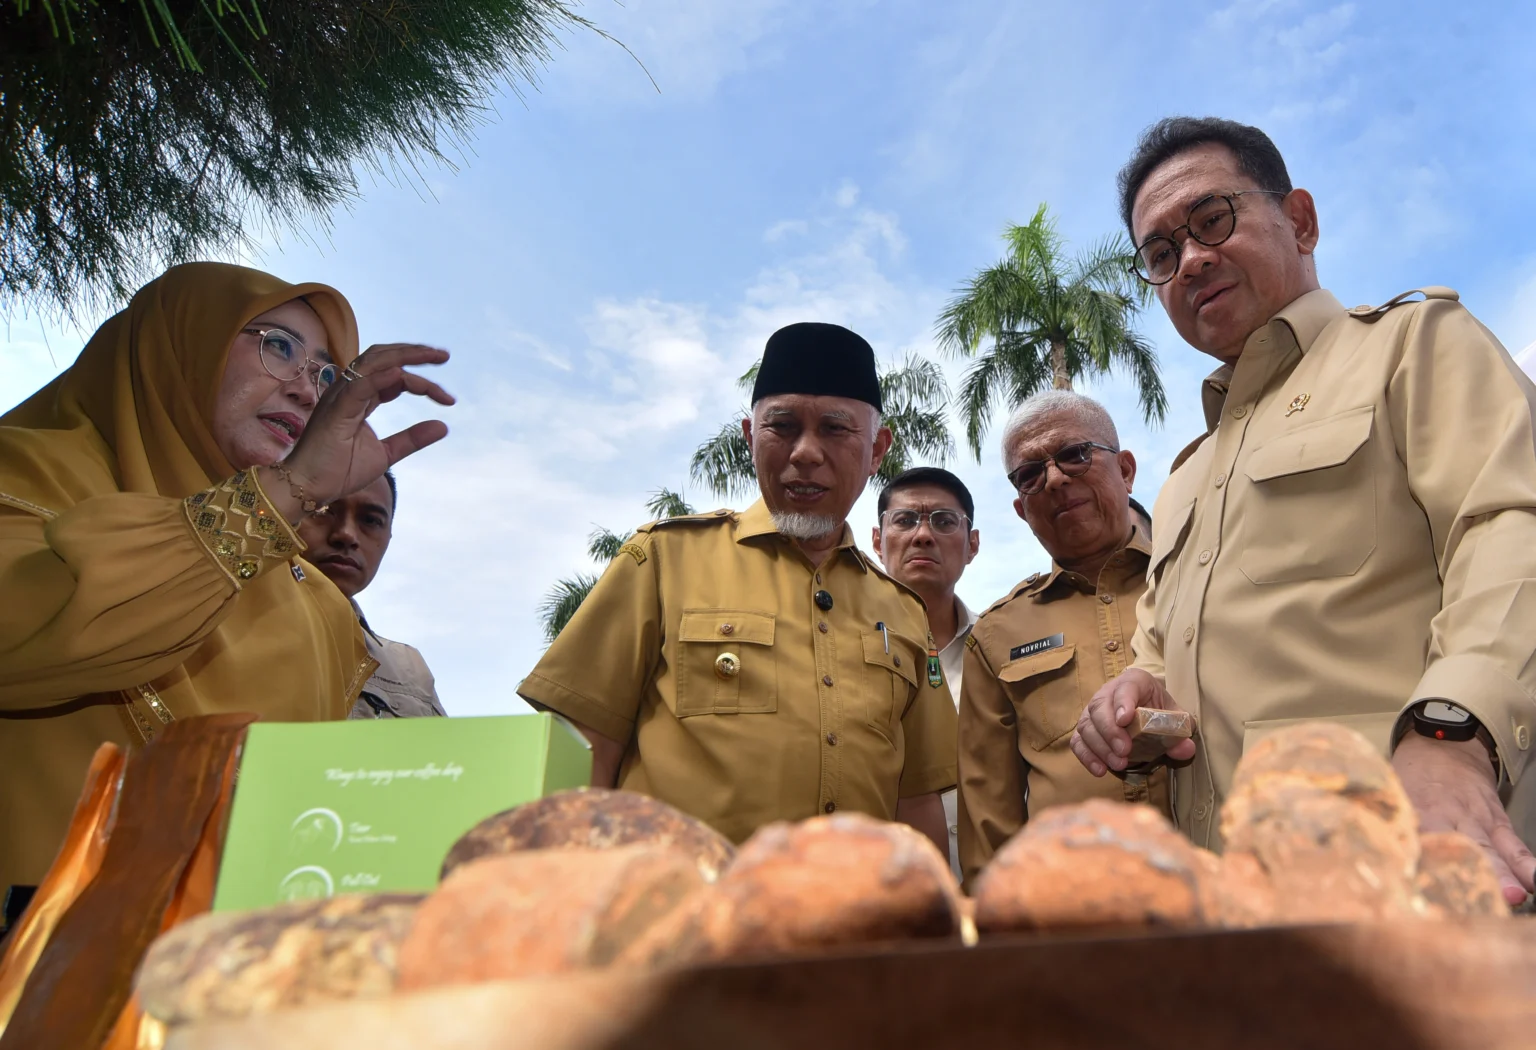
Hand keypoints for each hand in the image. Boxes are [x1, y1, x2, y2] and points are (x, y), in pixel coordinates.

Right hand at [264, 344, 452, 516]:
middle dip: (414, 352)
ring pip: (372, 362)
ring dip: (404, 356)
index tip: (448, 399)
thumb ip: (412, 439)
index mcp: (360, 398)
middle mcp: (349, 391)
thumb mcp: (386, 454)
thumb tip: (444, 425)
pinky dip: (381, 376)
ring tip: (433, 356)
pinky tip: (402, 374)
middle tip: (444, 356)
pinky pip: (359, 386)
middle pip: (382, 358)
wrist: (307, 488)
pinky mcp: (334, 410)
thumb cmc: (338, 471)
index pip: (393, 375)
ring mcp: (340, 397)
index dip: (420, 381)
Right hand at [1070, 667, 1196, 775]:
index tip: (1125, 720)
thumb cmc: (1159, 710)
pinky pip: (1078, 741)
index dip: (1123, 702)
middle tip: (1124, 751)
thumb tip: (1186, 748)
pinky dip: (1086, 756)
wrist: (1146, 709)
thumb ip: (1180, 732)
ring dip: (1100, 747)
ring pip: (1086, 725)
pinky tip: (1100, 770)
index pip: (1126, 687)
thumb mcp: (1175, 716)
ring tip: (1118, 764)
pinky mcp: (1086, 728)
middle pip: (1099, 707)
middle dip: (1110, 731)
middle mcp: (1108, 692)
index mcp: (1134, 682)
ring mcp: (1093, 710)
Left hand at [1393, 732, 1534, 905]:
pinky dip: (1524, 863)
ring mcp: (1476, 819)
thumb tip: (1368, 852)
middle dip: (1470, 872)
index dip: (1416, 859)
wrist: (1444, 744)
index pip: (1414, 837)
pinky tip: (1532, 880)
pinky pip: (1512, 843)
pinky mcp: (1497, 821)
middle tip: (1476, 894)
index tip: (1415, 882)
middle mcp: (1448, 816)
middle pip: (1459, 847)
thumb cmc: (1411, 777)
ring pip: (1491, 849)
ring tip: (1513, 894)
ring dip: (1503, 874)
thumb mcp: (1391, 793)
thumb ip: (1386, 822)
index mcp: (1416, 810)